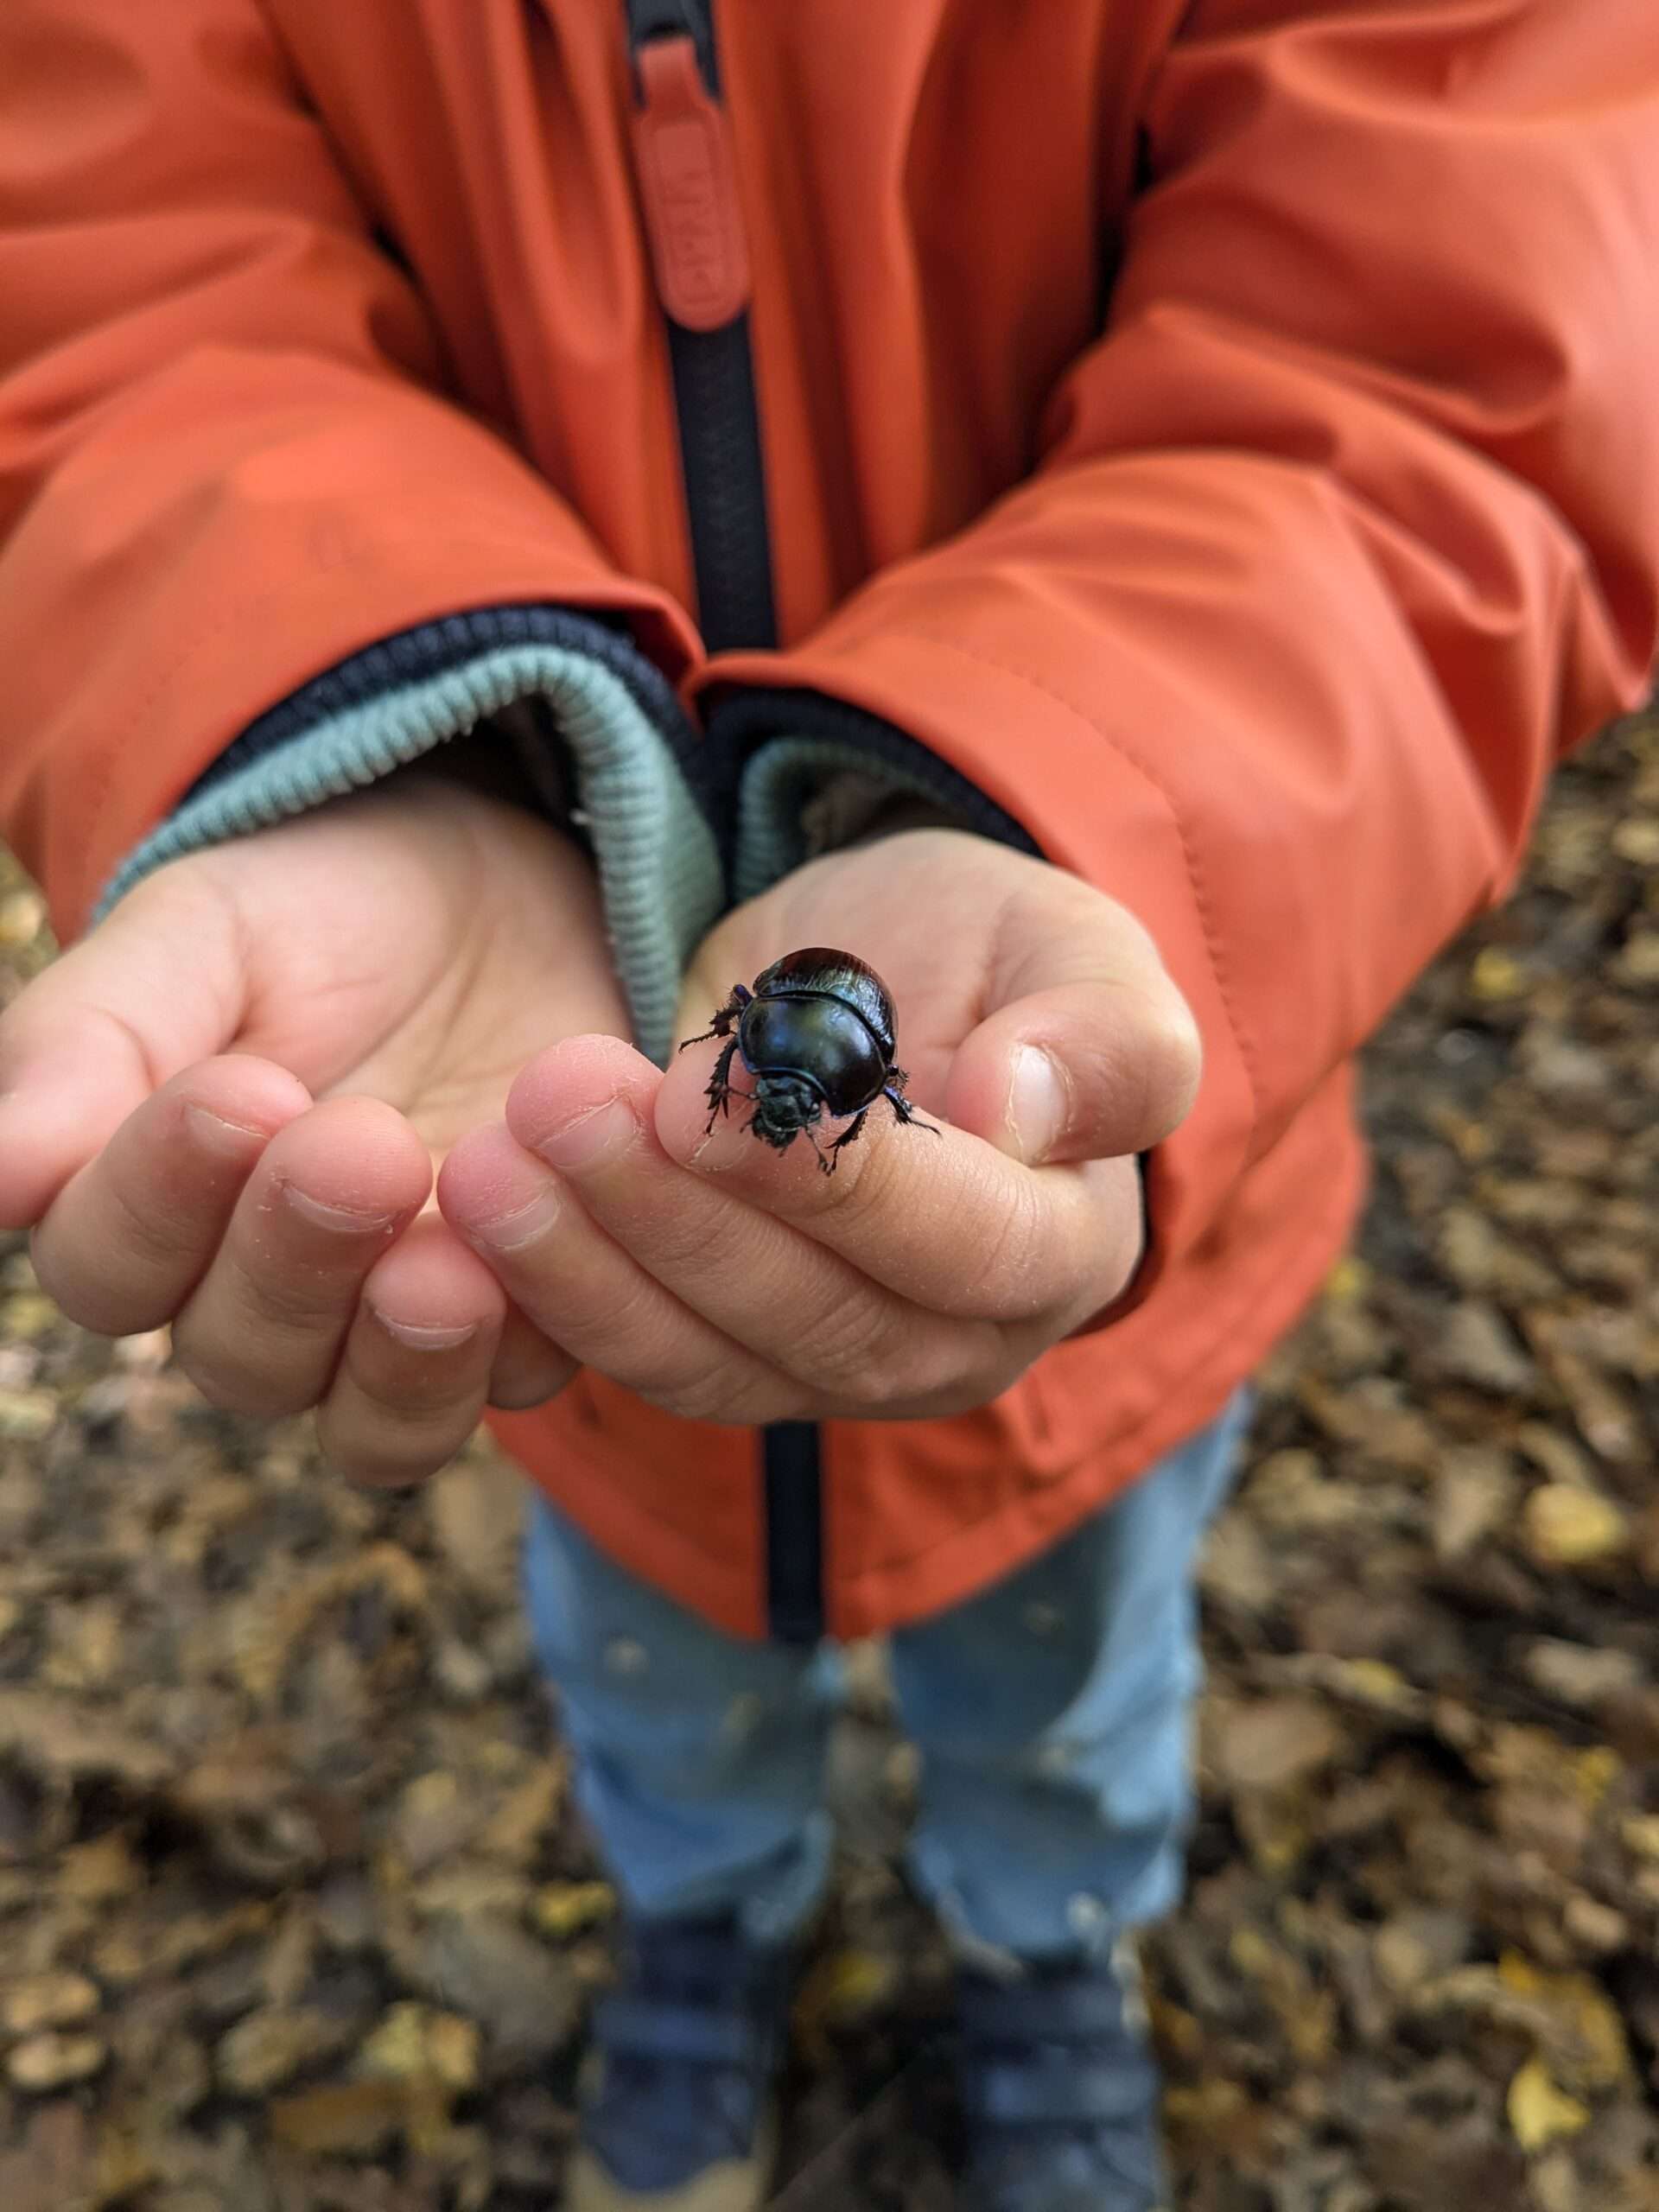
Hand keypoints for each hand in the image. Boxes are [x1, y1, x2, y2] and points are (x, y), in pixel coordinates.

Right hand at [0, 770, 628, 1478]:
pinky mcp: (528, 1318)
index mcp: (147, 1213)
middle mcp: (259, 1303)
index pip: (112, 1264)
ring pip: (378, 1425)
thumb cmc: (317, 915)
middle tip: (361, 1146)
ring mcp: (396, 1330)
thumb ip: (98, 1039)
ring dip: (411, 1355)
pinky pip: (527, 1379)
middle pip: (242, 1356)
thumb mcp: (205, 934)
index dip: (162, 1197)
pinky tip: (566, 1237)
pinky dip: (544, 1328)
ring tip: (445, 1263)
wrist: (494, 897)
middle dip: (298, 1258)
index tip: (239, 1094)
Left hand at [438, 828, 1198, 1424]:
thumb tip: (1018, 1113)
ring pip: (708, 1358)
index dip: (843, 1182)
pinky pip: (636, 1360)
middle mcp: (954, 1343)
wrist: (876, 983)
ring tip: (488, 1158)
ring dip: (587, 1264)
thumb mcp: (1067, 947)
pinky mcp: (726, 1365)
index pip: (967, 1248)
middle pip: (817, 1319)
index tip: (711, 1095)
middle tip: (555, 1099)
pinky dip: (552, 1297)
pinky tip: (471, 1214)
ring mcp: (831, 1372)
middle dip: (675, 1215)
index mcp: (1062, 1247)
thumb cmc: (986, 960)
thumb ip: (1098, 1035)